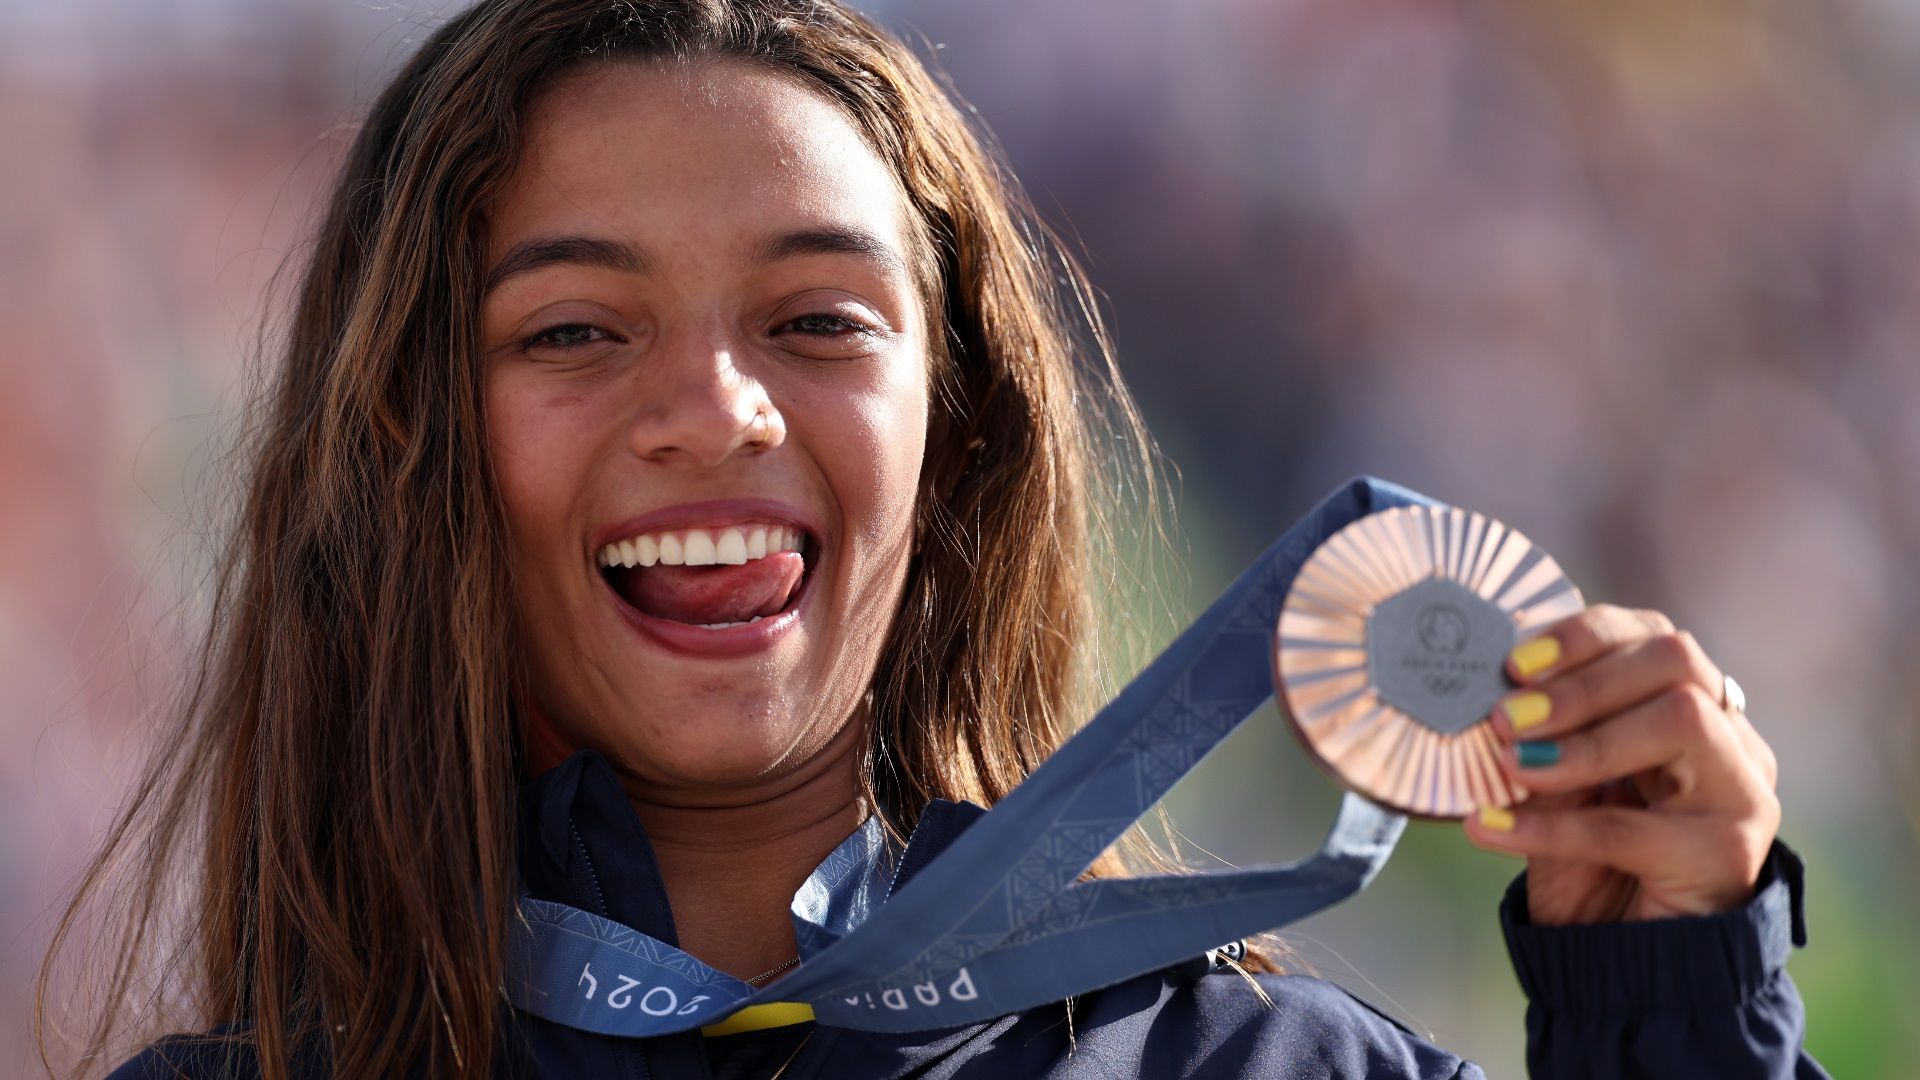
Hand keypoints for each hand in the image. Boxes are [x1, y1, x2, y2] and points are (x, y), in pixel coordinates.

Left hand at [1462, 605, 1780, 924]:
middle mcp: (1730, 739)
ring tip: (1512, 765)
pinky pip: (1634, 828)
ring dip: (1584, 740)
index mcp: (1692, 706)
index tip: (1514, 662)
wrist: (1633, 965)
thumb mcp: (1557, 790)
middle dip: (1583, 681)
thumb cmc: (1593, 865)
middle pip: (1677, 662)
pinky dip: (1551, 826)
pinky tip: (1490, 828)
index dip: (1584, 637)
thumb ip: (1540, 741)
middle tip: (1507, 717)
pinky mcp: (1732, 854)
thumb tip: (1489, 702)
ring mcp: (1742, 792)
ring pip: (1682, 721)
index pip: (1652, 637)